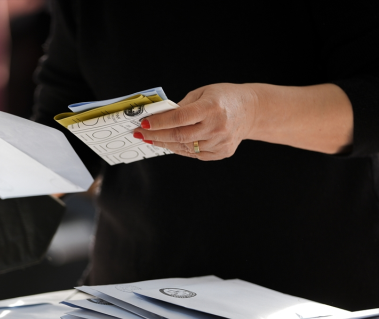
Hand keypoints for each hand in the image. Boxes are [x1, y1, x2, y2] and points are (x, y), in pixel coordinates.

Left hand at [133, 83, 257, 159]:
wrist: (252, 110)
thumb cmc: (224, 98)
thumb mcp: (202, 93)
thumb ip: (181, 106)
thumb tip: (158, 117)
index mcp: (211, 108)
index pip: (180, 118)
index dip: (159, 122)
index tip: (143, 123)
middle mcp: (217, 127)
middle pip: (179, 136)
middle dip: (155, 135)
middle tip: (139, 133)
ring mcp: (220, 142)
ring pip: (185, 148)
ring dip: (165, 143)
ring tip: (151, 139)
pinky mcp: (221, 152)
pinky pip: (195, 154)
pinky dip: (180, 149)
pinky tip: (170, 143)